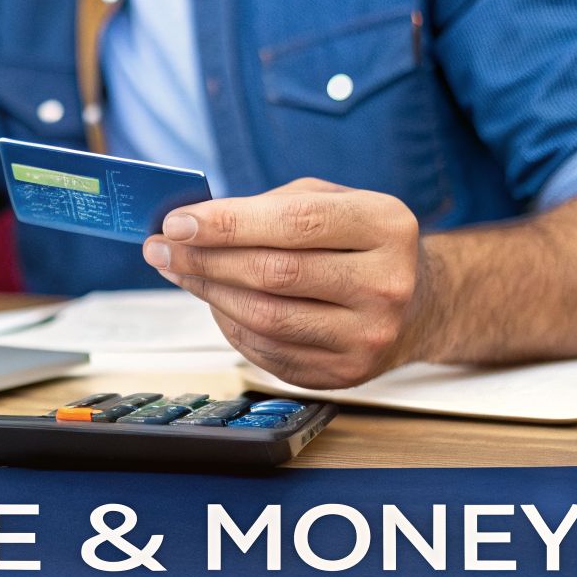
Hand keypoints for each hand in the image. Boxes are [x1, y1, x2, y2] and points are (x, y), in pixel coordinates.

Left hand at [141, 178, 432, 387]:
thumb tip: (189, 224)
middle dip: (206, 259)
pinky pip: (269, 351)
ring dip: (209, 293)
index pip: (296, 222)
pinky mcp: (346, 373)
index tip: (176, 222)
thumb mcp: (331, 202)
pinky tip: (214, 303)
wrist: (416, 302)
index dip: (229, 223)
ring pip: (267, 317)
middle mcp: (387, 284)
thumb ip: (267, 206)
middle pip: (275, 273)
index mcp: (386, 226)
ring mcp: (370, 335)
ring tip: (178, 272)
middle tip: (160, 248)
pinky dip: (230, 325)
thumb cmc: (357, 242)